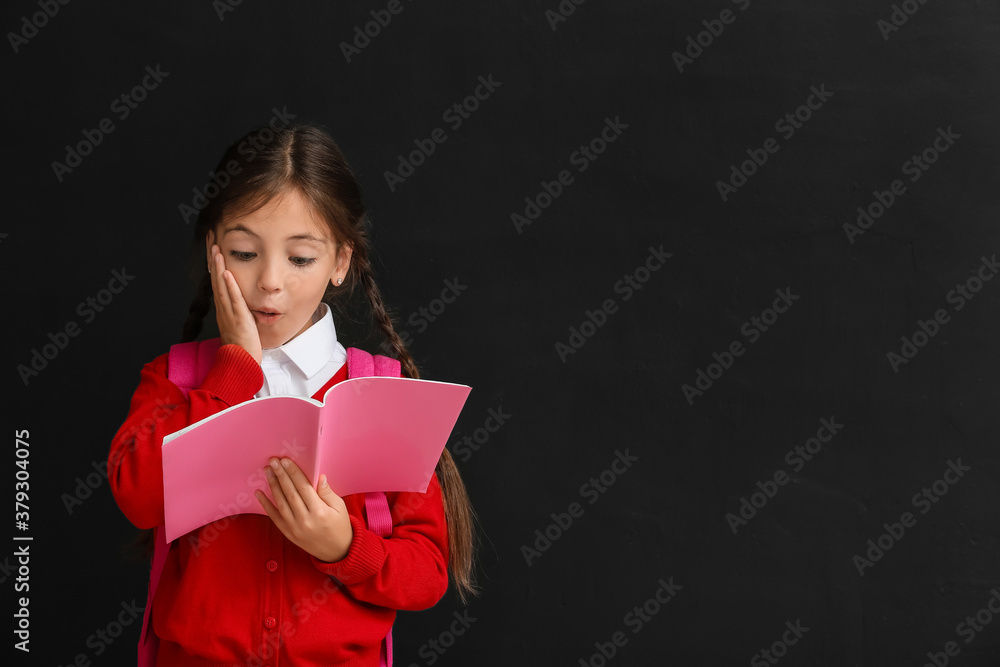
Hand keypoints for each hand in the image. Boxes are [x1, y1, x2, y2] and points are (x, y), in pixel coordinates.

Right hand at [209, 244, 262, 364]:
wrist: (240, 364)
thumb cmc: (241, 347)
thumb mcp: (240, 325)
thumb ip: (239, 312)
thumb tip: (242, 301)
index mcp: (223, 309)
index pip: (218, 282)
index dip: (215, 264)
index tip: (213, 247)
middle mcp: (223, 309)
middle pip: (216, 279)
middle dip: (213, 259)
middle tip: (210, 240)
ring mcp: (229, 313)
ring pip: (222, 286)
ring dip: (219, 267)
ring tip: (216, 250)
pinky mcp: (238, 319)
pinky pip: (233, 299)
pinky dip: (229, 286)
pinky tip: (226, 273)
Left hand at [255, 457, 353, 562]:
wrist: (337, 552)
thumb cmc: (340, 526)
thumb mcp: (340, 507)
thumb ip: (328, 493)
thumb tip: (319, 477)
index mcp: (320, 511)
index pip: (303, 487)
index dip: (294, 473)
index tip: (286, 461)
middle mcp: (305, 520)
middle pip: (290, 493)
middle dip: (281, 475)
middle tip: (273, 461)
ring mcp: (294, 528)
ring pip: (280, 503)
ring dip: (272, 485)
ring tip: (267, 471)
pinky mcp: (288, 533)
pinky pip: (274, 517)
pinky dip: (265, 505)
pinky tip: (259, 493)